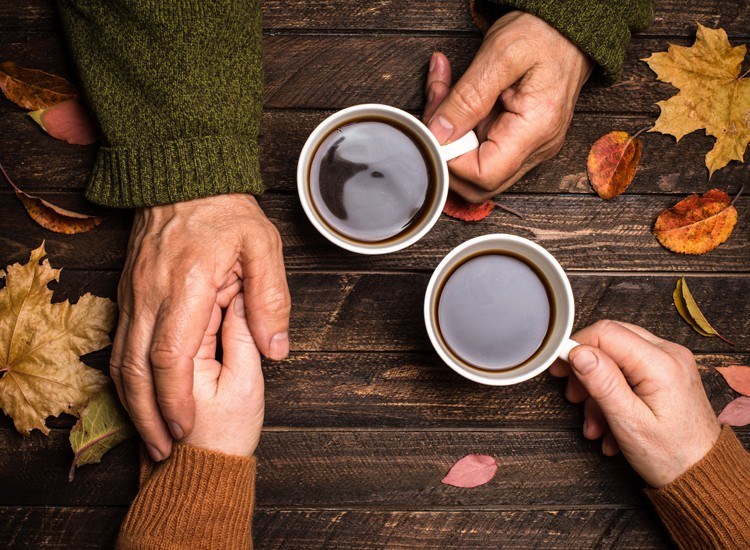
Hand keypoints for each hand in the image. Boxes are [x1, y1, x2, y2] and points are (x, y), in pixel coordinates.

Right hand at [112, 194, 289, 460]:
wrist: (181, 177)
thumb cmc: (226, 212)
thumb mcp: (263, 246)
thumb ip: (271, 298)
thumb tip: (277, 348)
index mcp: (186, 284)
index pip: (170, 354)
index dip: (176, 398)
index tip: (186, 427)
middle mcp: (150, 294)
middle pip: (136, 368)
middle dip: (148, 415)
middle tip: (165, 450)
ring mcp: (133, 294)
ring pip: (121, 360)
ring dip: (134, 404)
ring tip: (152, 437)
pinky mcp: (129, 295)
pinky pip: (119, 344)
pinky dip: (127, 379)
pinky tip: (141, 400)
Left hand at [423, 11, 593, 201]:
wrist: (570, 27)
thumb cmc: (545, 33)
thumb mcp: (501, 53)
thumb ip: (468, 96)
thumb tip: (439, 133)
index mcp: (536, 130)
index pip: (483, 175)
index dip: (451, 160)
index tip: (437, 128)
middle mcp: (536, 148)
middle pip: (478, 181)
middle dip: (446, 149)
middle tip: (437, 106)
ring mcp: (528, 147)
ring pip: (474, 165)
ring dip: (449, 135)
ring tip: (443, 92)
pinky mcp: (518, 139)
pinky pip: (481, 147)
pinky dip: (459, 125)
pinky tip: (452, 97)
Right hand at [550, 320, 720, 487]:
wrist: (703, 476)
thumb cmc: (672, 455)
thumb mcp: (629, 423)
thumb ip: (603, 383)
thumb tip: (578, 352)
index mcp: (661, 363)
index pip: (606, 333)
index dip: (576, 347)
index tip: (560, 369)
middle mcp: (669, 354)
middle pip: (610, 341)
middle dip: (587, 371)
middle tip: (575, 398)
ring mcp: (670, 362)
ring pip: (617, 358)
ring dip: (599, 390)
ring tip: (596, 424)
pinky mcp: (667, 372)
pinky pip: (629, 370)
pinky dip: (614, 393)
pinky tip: (610, 423)